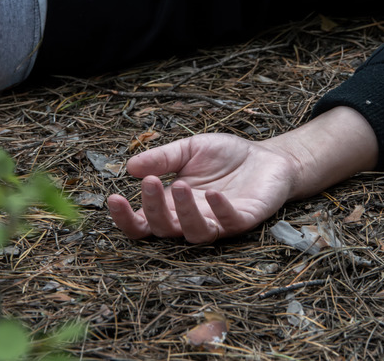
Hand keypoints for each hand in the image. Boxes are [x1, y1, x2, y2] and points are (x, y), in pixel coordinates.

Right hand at [107, 106, 378, 242]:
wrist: (268, 157)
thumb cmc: (227, 157)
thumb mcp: (190, 149)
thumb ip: (163, 158)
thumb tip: (130, 167)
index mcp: (172, 205)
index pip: (142, 222)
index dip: (126, 217)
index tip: (115, 197)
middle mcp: (191, 219)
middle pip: (163, 229)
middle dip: (153, 208)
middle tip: (150, 182)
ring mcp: (217, 223)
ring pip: (194, 233)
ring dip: (183, 213)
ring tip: (179, 184)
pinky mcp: (243, 221)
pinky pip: (228, 223)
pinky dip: (219, 210)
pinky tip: (212, 193)